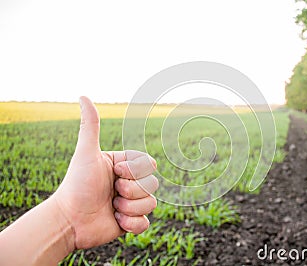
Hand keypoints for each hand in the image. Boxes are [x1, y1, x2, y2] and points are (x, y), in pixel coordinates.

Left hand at [53, 96, 158, 249]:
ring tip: (111, 208)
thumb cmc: (76, 185)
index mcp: (123, 166)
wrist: (69, 220)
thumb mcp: (87, 153)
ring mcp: (131, 203)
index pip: (148, 164)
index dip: (135, 170)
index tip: (116, 172)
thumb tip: (83, 95)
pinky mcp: (131, 223)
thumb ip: (90, 125)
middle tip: (112, 193)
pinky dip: (132, 223)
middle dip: (131, 190)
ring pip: (151, 204)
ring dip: (129, 207)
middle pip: (152, 184)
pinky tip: (116, 221)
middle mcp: (129, 183)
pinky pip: (146, 223)